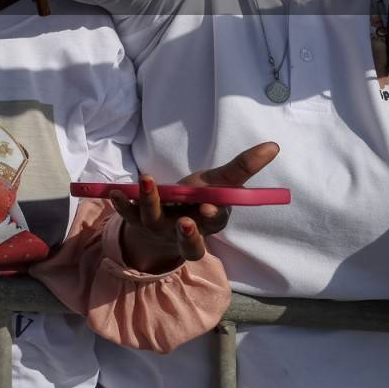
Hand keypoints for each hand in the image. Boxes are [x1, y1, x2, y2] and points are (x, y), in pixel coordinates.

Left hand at [112, 141, 279, 272]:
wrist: (168, 217)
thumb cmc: (198, 199)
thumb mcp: (219, 183)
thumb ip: (243, 168)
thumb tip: (274, 145)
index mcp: (208, 224)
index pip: (212, 227)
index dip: (212, 219)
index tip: (210, 208)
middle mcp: (184, 231)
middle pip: (187, 242)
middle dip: (187, 234)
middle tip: (186, 221)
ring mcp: (158, 227)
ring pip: (154, 222)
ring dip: (150, 202)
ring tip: (146, 180)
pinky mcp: (136, 219)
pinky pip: (127, 213)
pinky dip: (121, 203)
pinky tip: (114, 190)